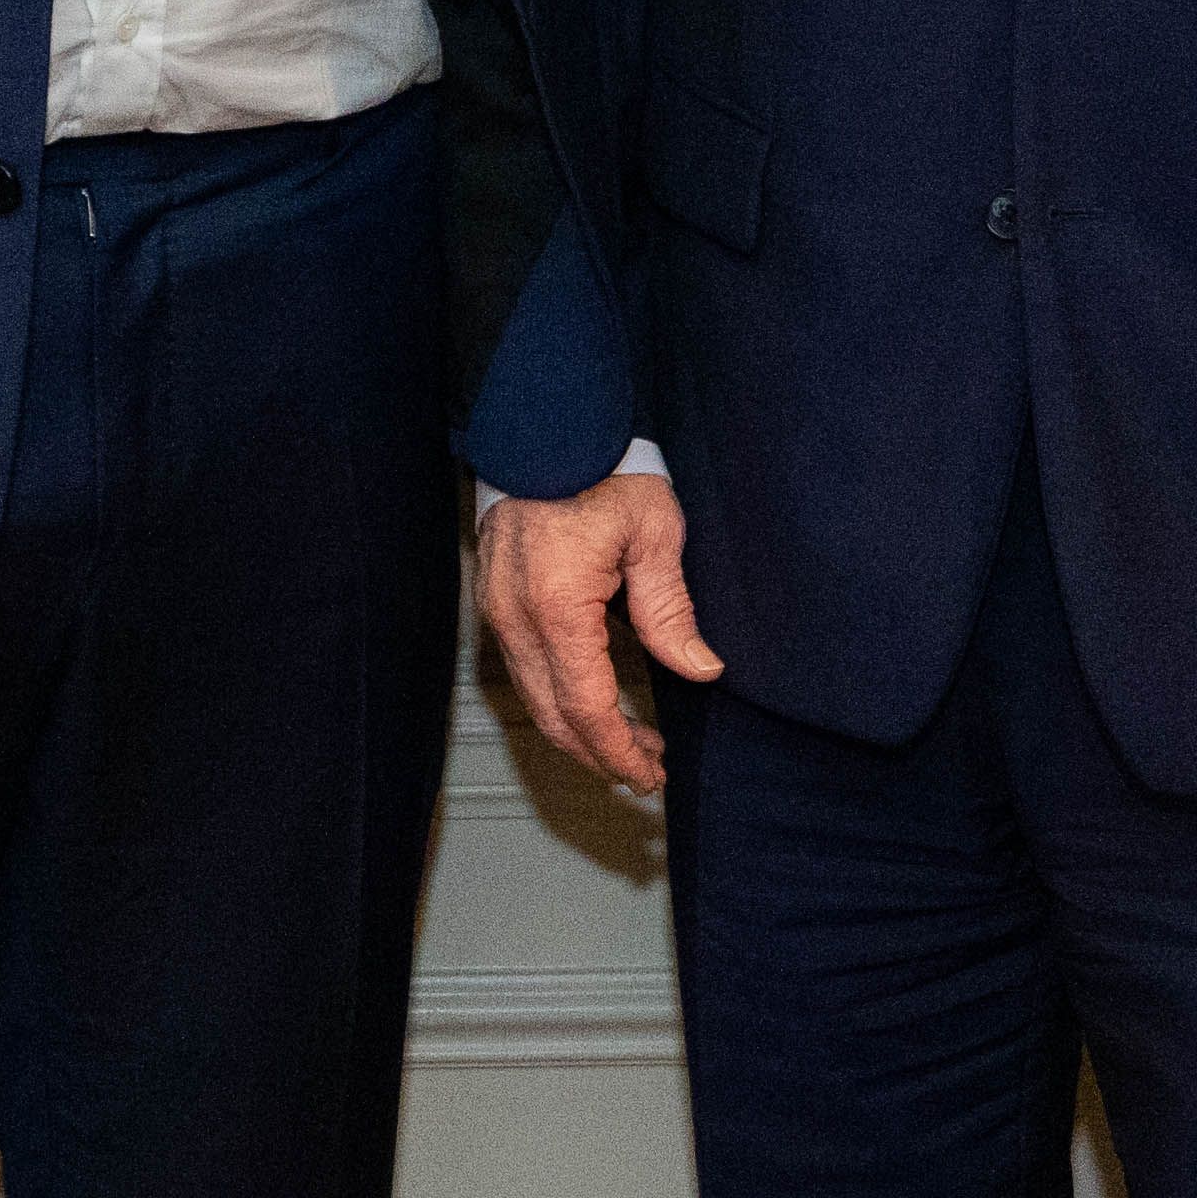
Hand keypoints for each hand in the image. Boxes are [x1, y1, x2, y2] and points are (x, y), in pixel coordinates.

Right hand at [473, 467, 715, 796]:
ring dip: (578, 729)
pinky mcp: (497, 599)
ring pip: (533, 696)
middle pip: (553, 715)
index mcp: (557, 609)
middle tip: (644, 771)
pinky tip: (590, 698)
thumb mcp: (653, 534)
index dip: (618, 751)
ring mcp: (499, 610)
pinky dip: (557, 696)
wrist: (545, 424)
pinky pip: (524, 667)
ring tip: (627, 742)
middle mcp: (517, 618)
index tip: (648, 773)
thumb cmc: (600, 467)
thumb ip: (671, 611)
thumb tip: (699, 669)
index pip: (586, 708)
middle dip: (599, 753)